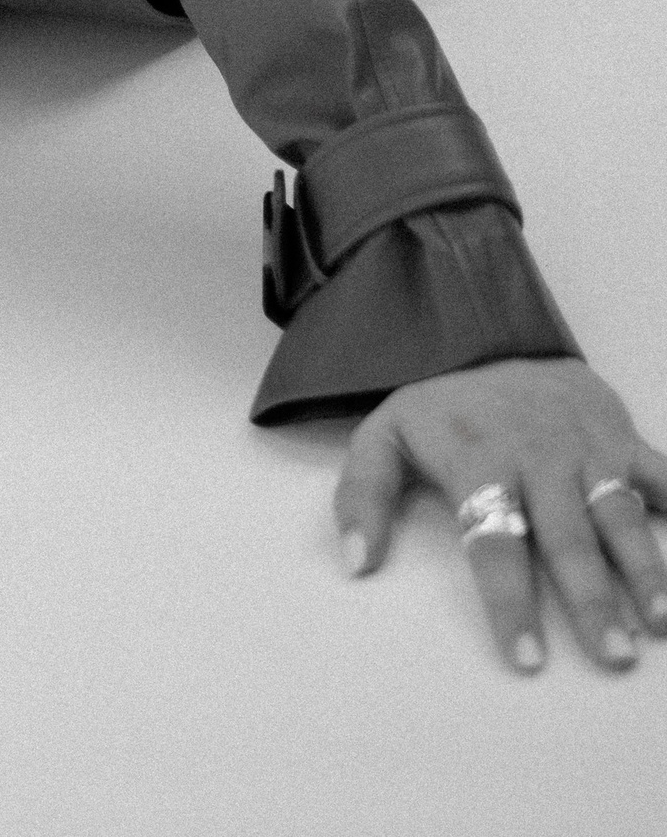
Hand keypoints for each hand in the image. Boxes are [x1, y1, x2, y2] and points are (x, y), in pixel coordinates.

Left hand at [336, 356, 666, 672]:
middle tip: (613, 657)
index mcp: (479, 458)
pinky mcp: (623, 437)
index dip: (510, 600)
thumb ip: (363, 495)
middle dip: (592, 599)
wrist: (492, 333)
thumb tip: (357, 562)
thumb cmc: (442, 409)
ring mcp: (588, 445)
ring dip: (646, 569)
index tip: (528, 660)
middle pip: (567, 536)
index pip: (493, 538)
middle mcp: (538, 454)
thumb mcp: (384, 436)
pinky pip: (663, 475)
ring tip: (658, 622)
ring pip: (621, 512)